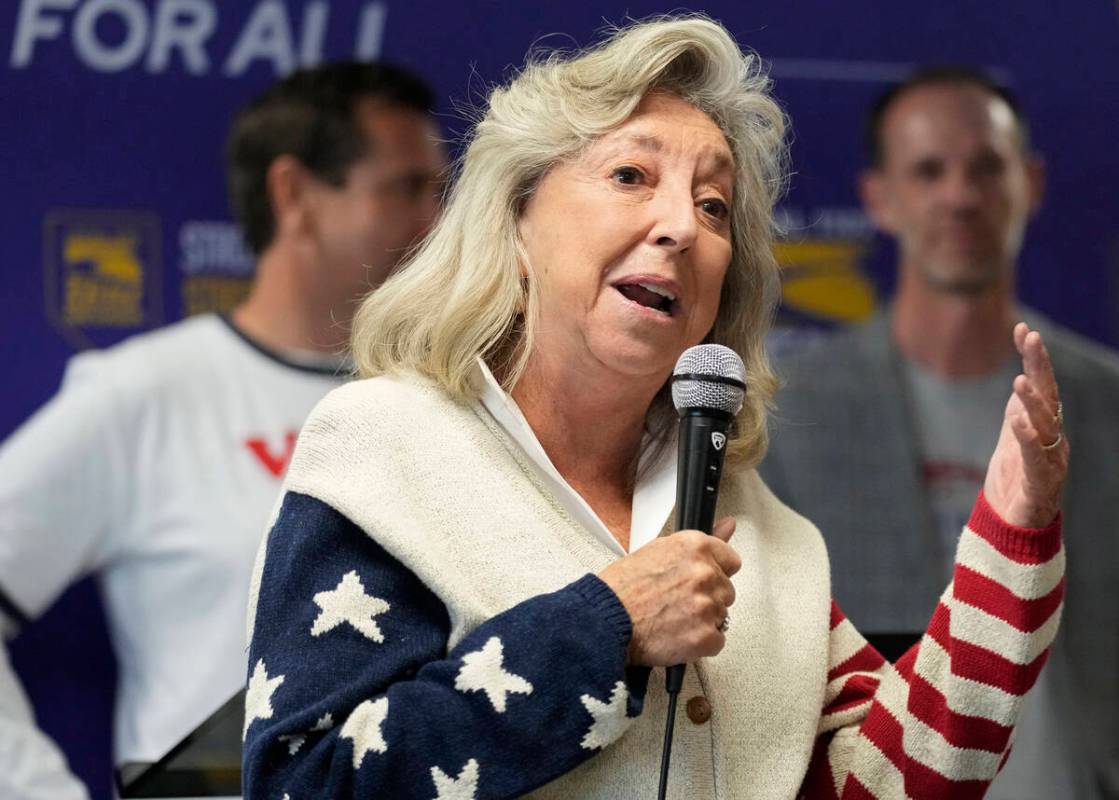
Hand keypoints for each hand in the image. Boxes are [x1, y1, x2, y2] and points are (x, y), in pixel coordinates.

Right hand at [598, 517, 739, 666]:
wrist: (605, 621)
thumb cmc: (622, 589)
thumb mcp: (657, 551)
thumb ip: (700, 543)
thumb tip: (728, 525)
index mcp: (695, 547)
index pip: (730, 560)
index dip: (715, 572)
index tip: (701, 580)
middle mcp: (704, 573)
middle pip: (726, 590)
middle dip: (706, 598)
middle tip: (677, 602)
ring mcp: (707, 606)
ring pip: (721, 616)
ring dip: (702, 620)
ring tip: (672, 619)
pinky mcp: (705, 636)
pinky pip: (717, 640)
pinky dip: (700, 643)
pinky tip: (678, 635)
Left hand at [983, 323, 1068, 527]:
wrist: (1012, 528)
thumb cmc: (1016, 483)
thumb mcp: (1013, 438)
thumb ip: (1018, 412)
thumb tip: (1022, 382)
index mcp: (1046, 428)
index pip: (1043, 386)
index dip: (1034, 358)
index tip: (1023, 329)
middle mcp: (1053, 440)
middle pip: (1049, 397)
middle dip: (1040, 367)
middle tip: (1031, 339)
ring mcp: (1049, 461)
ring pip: (1046, 425)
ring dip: (1034, 401)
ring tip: (1020, 379)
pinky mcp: (1039, 484)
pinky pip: (1034, 457)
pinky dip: (1027, 437)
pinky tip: (1017, 420)